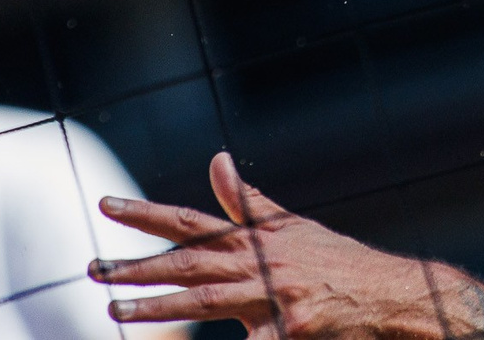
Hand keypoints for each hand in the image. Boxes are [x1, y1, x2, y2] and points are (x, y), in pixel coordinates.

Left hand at [91, 152, 455, 339]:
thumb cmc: (338, 264)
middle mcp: (260, 263)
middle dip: (136, 265)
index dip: (147, 213)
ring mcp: (274, 298)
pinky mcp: (290, 333)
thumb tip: (217, 160)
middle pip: (187, 263)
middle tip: (92, 268)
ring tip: (113, 310)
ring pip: (204, 302)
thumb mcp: (293, 228)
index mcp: (255, 238)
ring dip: (156, 306)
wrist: (391, 295)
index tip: (106, 205)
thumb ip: (248, 203)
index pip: (190, 222)